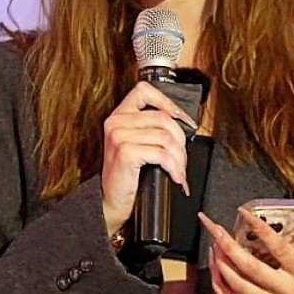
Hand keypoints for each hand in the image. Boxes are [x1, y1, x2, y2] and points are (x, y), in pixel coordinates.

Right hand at [101, 81, 196, 236]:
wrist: (110, 202)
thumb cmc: (126, 175)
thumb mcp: (135, 144)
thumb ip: (150, 127)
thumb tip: (181, 122)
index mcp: (119, 115)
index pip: (144, 90)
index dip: (168, 102)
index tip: (183, 120)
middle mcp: (116, 122)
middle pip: (163, 117)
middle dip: (181, 140)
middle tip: (182, 158)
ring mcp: (119, 136)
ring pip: (166, 137)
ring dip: (180, 158)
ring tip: (179, 170)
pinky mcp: (125, 153)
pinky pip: (161, 154)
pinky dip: (174, 167)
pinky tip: (175, 177)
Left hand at [199, 192, 293, 293]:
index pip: (278, 247)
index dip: (260, 228)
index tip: (242, 211)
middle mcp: (284, 289)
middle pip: (250, 268)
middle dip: (227, 246)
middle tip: (213, 228)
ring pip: (237, 285)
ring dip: (220, 264)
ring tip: (213, 244)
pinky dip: (219, 285)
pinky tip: (215, 267)